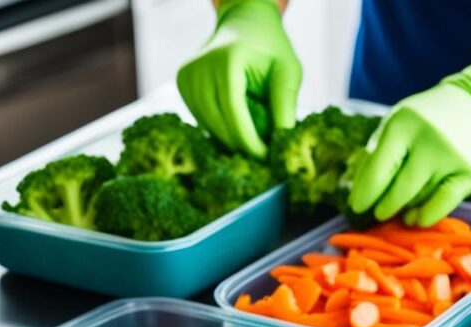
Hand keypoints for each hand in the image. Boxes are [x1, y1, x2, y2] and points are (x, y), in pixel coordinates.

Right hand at [177, 0, 300, 157]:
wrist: (244, 24)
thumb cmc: (270, 48)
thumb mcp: (288, 72)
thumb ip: (285, 104)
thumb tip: (282, 143)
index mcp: (225, 60)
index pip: (233, 111)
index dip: (249, 140)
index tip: (266, 159)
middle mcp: (199, 67)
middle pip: (217, 122)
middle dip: (242, 145)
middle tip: (264, 158)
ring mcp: (186, 76)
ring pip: (208, 126)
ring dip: (232, 139)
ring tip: (255, 141)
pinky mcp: (182, 85)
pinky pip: (202, 120)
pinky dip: (221, 130)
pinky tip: (239, 129)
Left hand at [349, 46, 470, 226]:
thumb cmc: (428, 120)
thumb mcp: (398, 124)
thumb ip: (377, 153)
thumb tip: (358, 192)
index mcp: (403, 124)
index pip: (378, 170)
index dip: (365, 194)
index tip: (357, 207)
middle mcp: (428, 140)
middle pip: (398, 190)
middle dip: (384, 207)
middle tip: (378, 213)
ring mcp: (451, 158)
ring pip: (419, 199)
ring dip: (405, 209)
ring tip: (400, 210)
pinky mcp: (470, 175)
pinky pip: (441, 207)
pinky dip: (424, 217)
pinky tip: (415, 217)